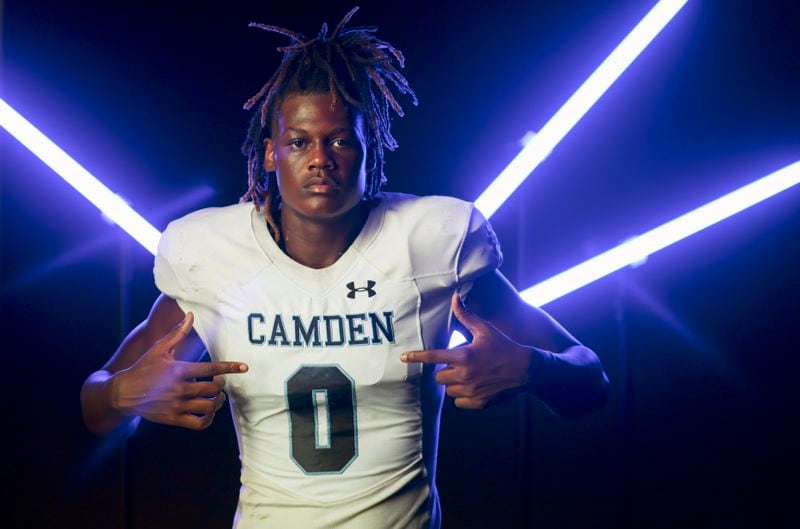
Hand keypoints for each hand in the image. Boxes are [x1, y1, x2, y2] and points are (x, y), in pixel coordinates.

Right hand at [112, 313, 248, 429]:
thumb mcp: (159, 349)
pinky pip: (199, 424)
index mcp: (179, 370)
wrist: (123, 393)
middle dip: (221, 385)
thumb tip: (190, 315)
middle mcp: (180, 389)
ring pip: (209, 407)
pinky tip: (208, 412)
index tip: (244, 367)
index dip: (230, 367)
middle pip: (214, 388)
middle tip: (219, 382)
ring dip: (217, 402)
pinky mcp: (173, 419)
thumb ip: (177, 333)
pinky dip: (208, 419)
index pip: (211, 368)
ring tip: (216, 397)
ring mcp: (177, 405)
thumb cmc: (144, 368)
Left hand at [401, 292, 531, 408]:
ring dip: (454, 384)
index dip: (416, 357)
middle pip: (438, 377)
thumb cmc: (504, 347)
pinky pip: (459, 402)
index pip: (433, 357)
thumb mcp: (485, 330)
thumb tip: (455, 297)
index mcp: (464, 356)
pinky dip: (463, 396)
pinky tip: (474, 387)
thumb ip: (466, 316)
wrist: (526, 371)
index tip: (403, 357)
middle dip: (445, 371)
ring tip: (469, 375)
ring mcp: (471, 391)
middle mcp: (464, 375)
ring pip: (449, 390)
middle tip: (460, 365)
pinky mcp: (478, 403)